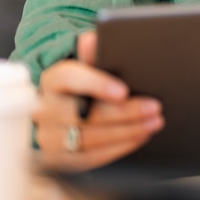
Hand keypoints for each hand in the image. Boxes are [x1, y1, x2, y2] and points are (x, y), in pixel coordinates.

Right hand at [33, 30, 164, 170]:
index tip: (124, 91)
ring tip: (154, 122)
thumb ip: (91, 51)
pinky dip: (119, 148)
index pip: (70, 79)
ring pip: (90, 139)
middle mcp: (44, 110)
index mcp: (52, 79)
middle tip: (155, 107)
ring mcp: (48, 138)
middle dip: (125, 112)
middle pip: (86, 115)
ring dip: (127, 132)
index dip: (97, 84)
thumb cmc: (80, 81)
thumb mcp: (84, 61)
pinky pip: (90, 158)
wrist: (56, 107)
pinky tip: (140, 136)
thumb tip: (93, 39)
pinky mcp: (58, 159)